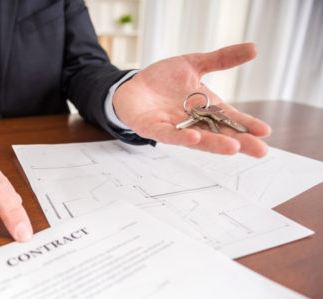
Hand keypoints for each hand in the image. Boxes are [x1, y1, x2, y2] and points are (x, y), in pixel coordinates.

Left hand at [113, 43, 270, 157]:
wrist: (132, 86)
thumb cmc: (163, 80)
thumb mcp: (194, 65)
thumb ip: (221, 59)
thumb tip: (254, 48)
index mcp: (206, 108)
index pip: (230, 118)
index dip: (247, 125)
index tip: (266, 131)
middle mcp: (193, 122)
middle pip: (219, 134)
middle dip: (239, 142)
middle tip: (260, 151)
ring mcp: (173, 127)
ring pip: (196, 138)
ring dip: (214, 144)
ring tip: (234, 148)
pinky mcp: (152, 128)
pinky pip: (168, 135)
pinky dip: (181, 137)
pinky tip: (194, 138)